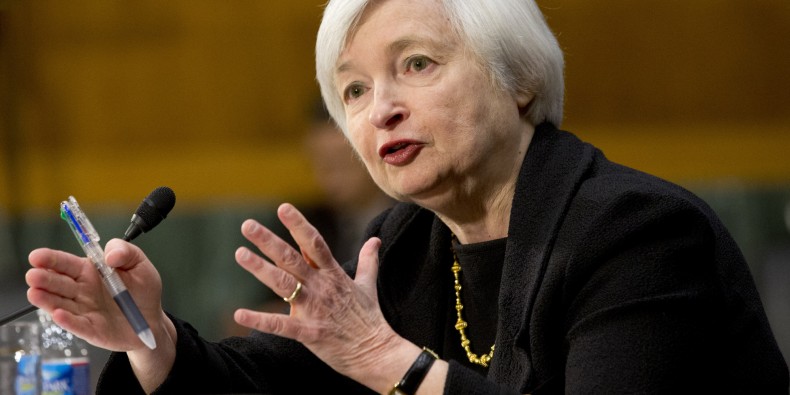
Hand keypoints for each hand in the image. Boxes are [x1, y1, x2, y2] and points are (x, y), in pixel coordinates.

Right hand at [26, 239, 168, 352]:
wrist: (152, 320)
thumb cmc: (142, 291)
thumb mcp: (139, 264)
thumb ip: (125, 251)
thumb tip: (109, 255)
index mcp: (90, 271)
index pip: (66, 263)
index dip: (50, 259)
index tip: (37, 256)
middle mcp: (82, 291)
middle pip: (58, 283)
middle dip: (44, 278)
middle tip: (33, 275)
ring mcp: (83, 310)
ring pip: (61, 304)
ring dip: (47, 299)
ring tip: (34, 293)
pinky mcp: (90, 329)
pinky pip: (77, 325)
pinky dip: (67, 320)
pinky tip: (58, 314)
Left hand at [233, 203, 406, 386]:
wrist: (376, 353)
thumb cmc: (370, 319)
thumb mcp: (369, 285)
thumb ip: (368, 260)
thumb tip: (375, 240)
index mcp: (334, 275)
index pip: (314, 243)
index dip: (298, 225)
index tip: (282, 207)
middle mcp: (322, 287)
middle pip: (292, 259)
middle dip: (269, 241)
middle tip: (247, 225)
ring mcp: (315, 310)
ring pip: (283, 284)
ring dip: (261, 269)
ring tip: (240, 254)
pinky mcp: (309, 333)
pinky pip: (281, 326)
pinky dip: (260, 321)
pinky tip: (239, 314)